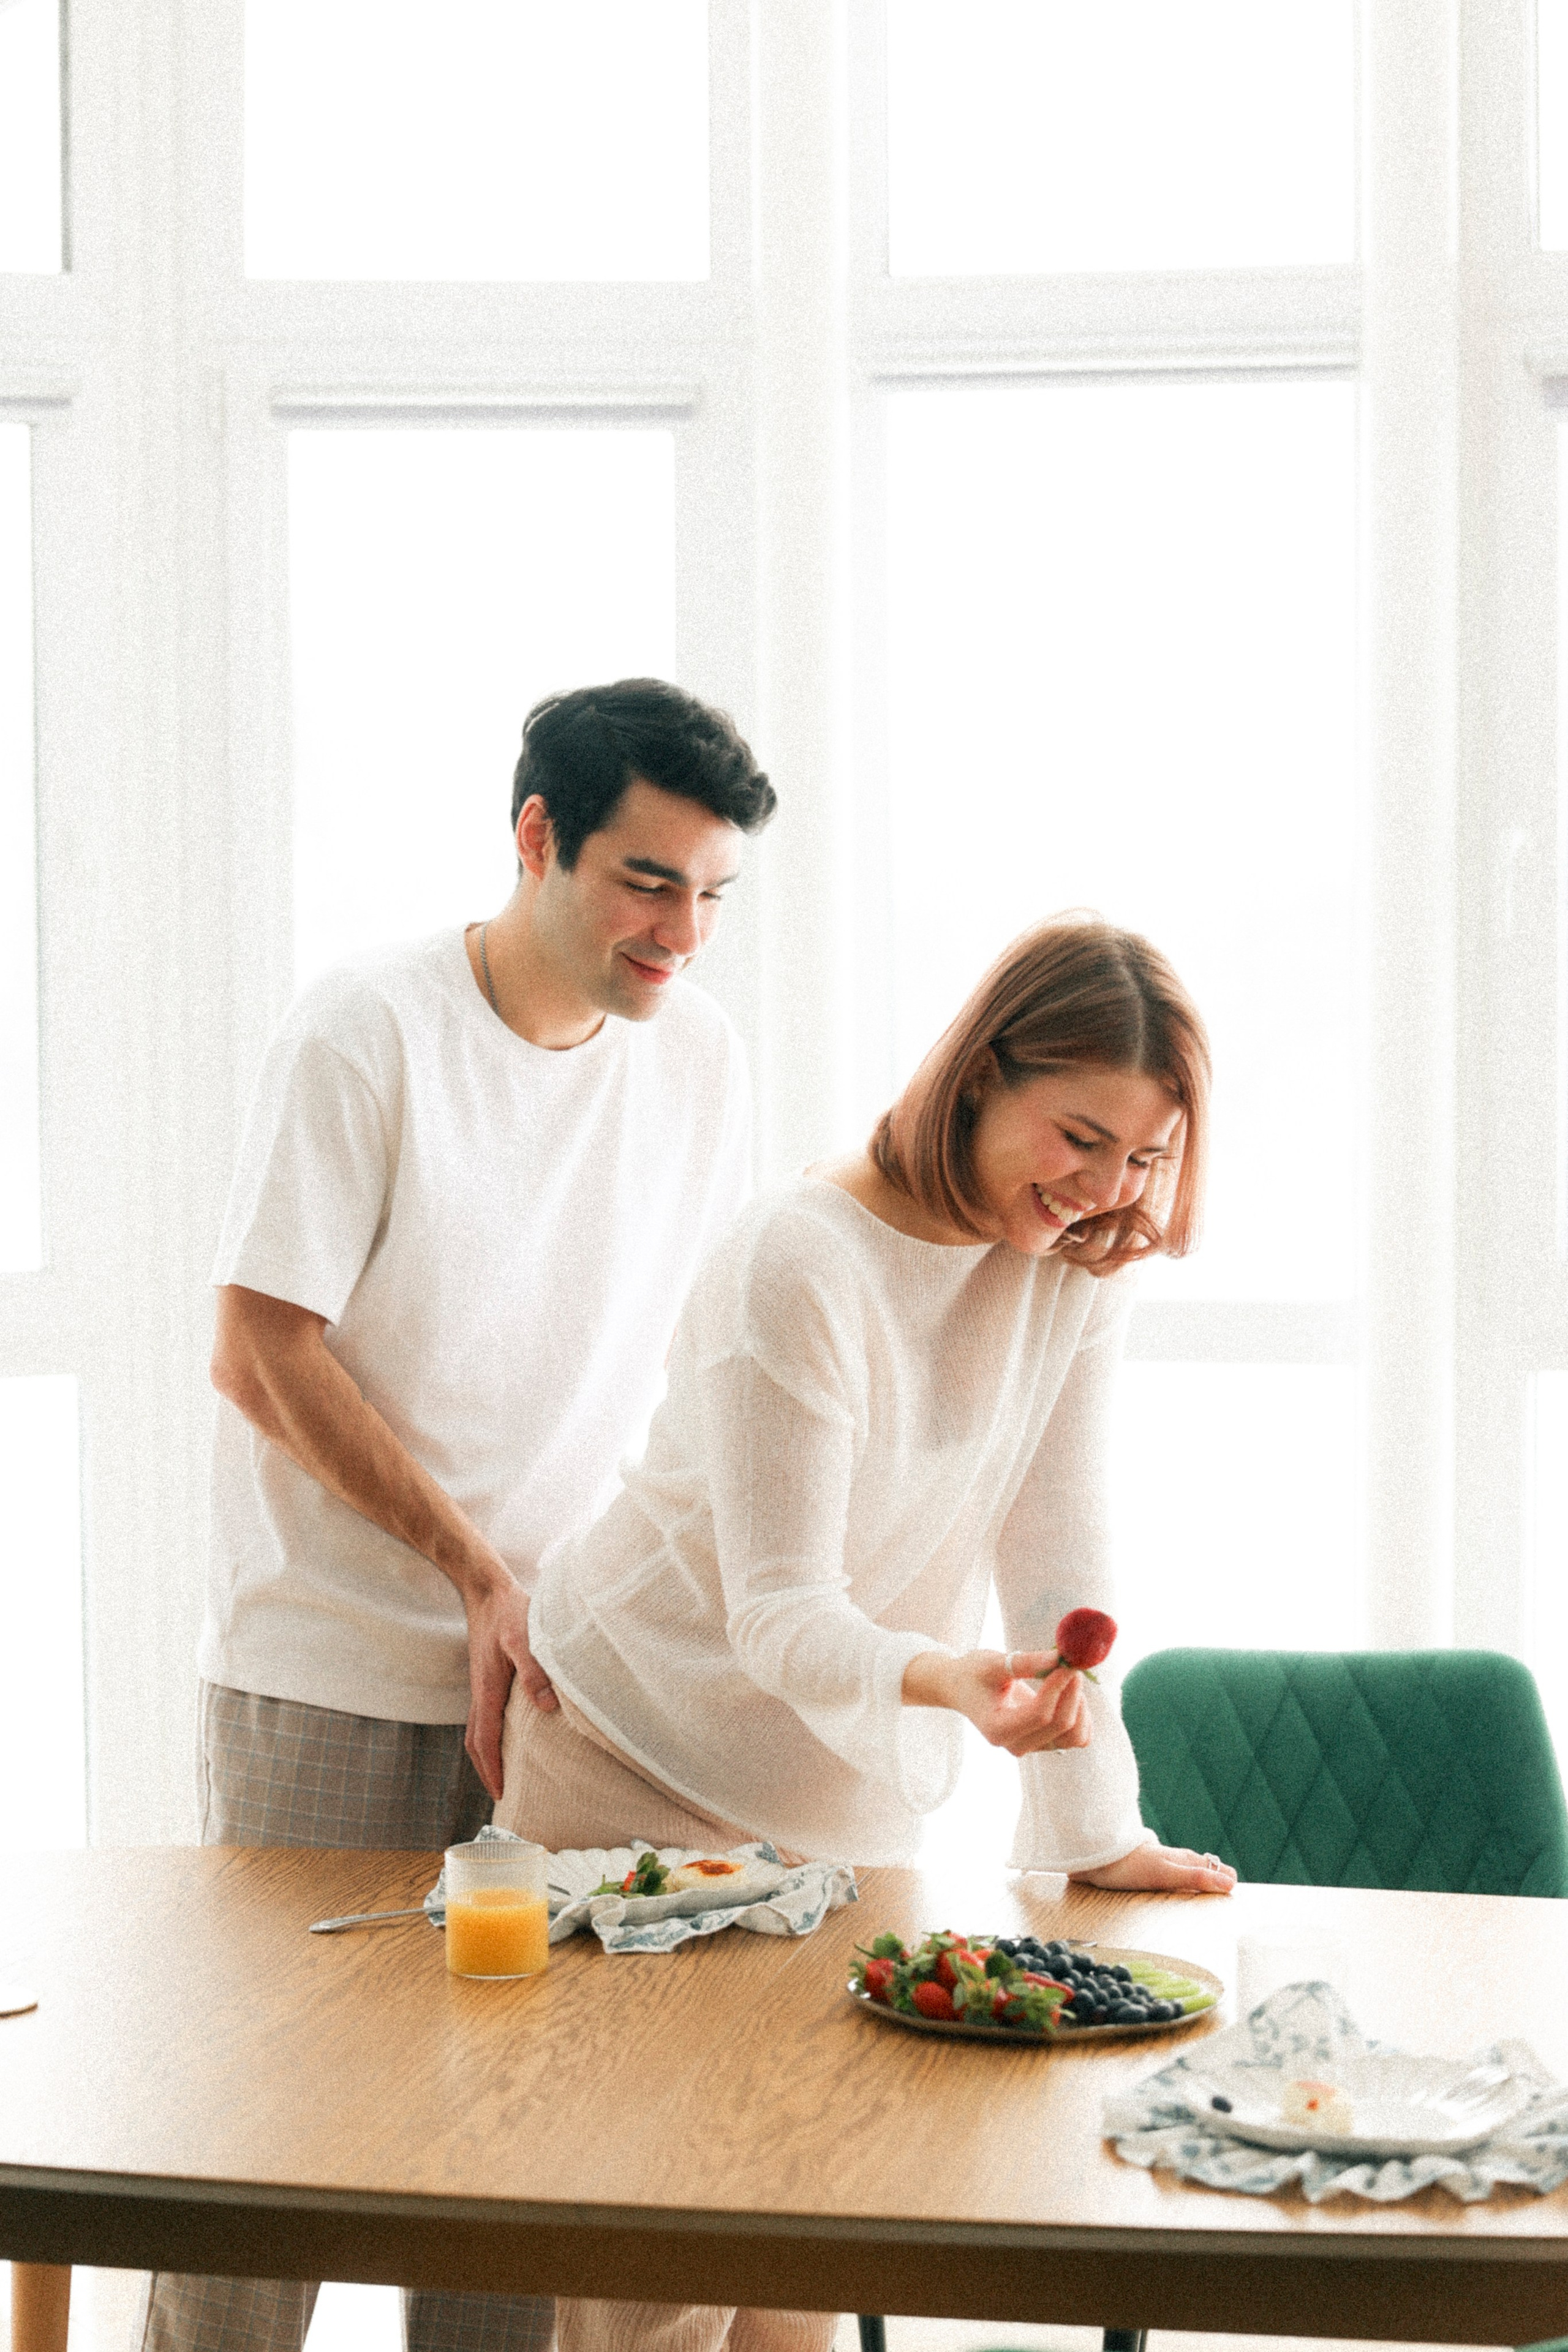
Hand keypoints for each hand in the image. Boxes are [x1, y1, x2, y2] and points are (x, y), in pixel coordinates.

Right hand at [462, 1574, 557, 1800]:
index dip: (491, 1769)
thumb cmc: (509, 1612)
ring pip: (478, 1729)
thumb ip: (534, 1670)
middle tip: (501, 1794)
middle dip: (486, 1770)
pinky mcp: (488, 1677)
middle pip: (475, 1742)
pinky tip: (510, 1733)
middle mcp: (480, 1692)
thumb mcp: (525, 1639)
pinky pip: (485, 1715)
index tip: (500, 1794)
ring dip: (487, 1754)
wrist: (488, 1590)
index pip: (484, 1740)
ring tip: (504, 1772)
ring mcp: (482, 1685)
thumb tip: (547, 1706)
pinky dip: (492, 1734)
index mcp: (487, 1689)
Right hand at [902, 1648, 1090, 1756]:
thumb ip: (1024, 1662)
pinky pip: (1079, 1737)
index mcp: (997, 1728)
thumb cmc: (974, 1673)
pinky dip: (1083, 1715)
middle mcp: (1015, 1744)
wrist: (964, 1688)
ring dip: (1080, 1705)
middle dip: (1071, 1693)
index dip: (1057, 1687)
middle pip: (1060, 1726)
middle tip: (1072, 1663)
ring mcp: (1032, 1746)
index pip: (1039, 1715)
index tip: (1065, 1661)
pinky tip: (1070, 1692)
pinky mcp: (1045, 1742)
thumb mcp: (992, 1663)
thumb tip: (1059, 1657)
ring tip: (1068, 1678)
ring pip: (1075, 1736)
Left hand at [1069, 1841, 1236, 1895]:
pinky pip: (1160, 1869)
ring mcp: (1152, 1860)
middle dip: (1208, 1870)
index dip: (1220, 1874)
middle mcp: (1167, 1858)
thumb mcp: (1166, 1873)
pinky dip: (1169, 1873)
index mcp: (1178, 1859)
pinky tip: (1162, 1875)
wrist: (1093, 1853)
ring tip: (1198, 1876)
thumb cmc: (1129, 1865)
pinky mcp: (1136, 1866)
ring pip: (1176, 1864)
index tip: (1233, 1882)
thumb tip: (1229, 1884)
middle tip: (1224, 1879)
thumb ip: (1196, 1878)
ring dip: (1189, 1871)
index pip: (1206, 1866)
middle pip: (1193, 1863)